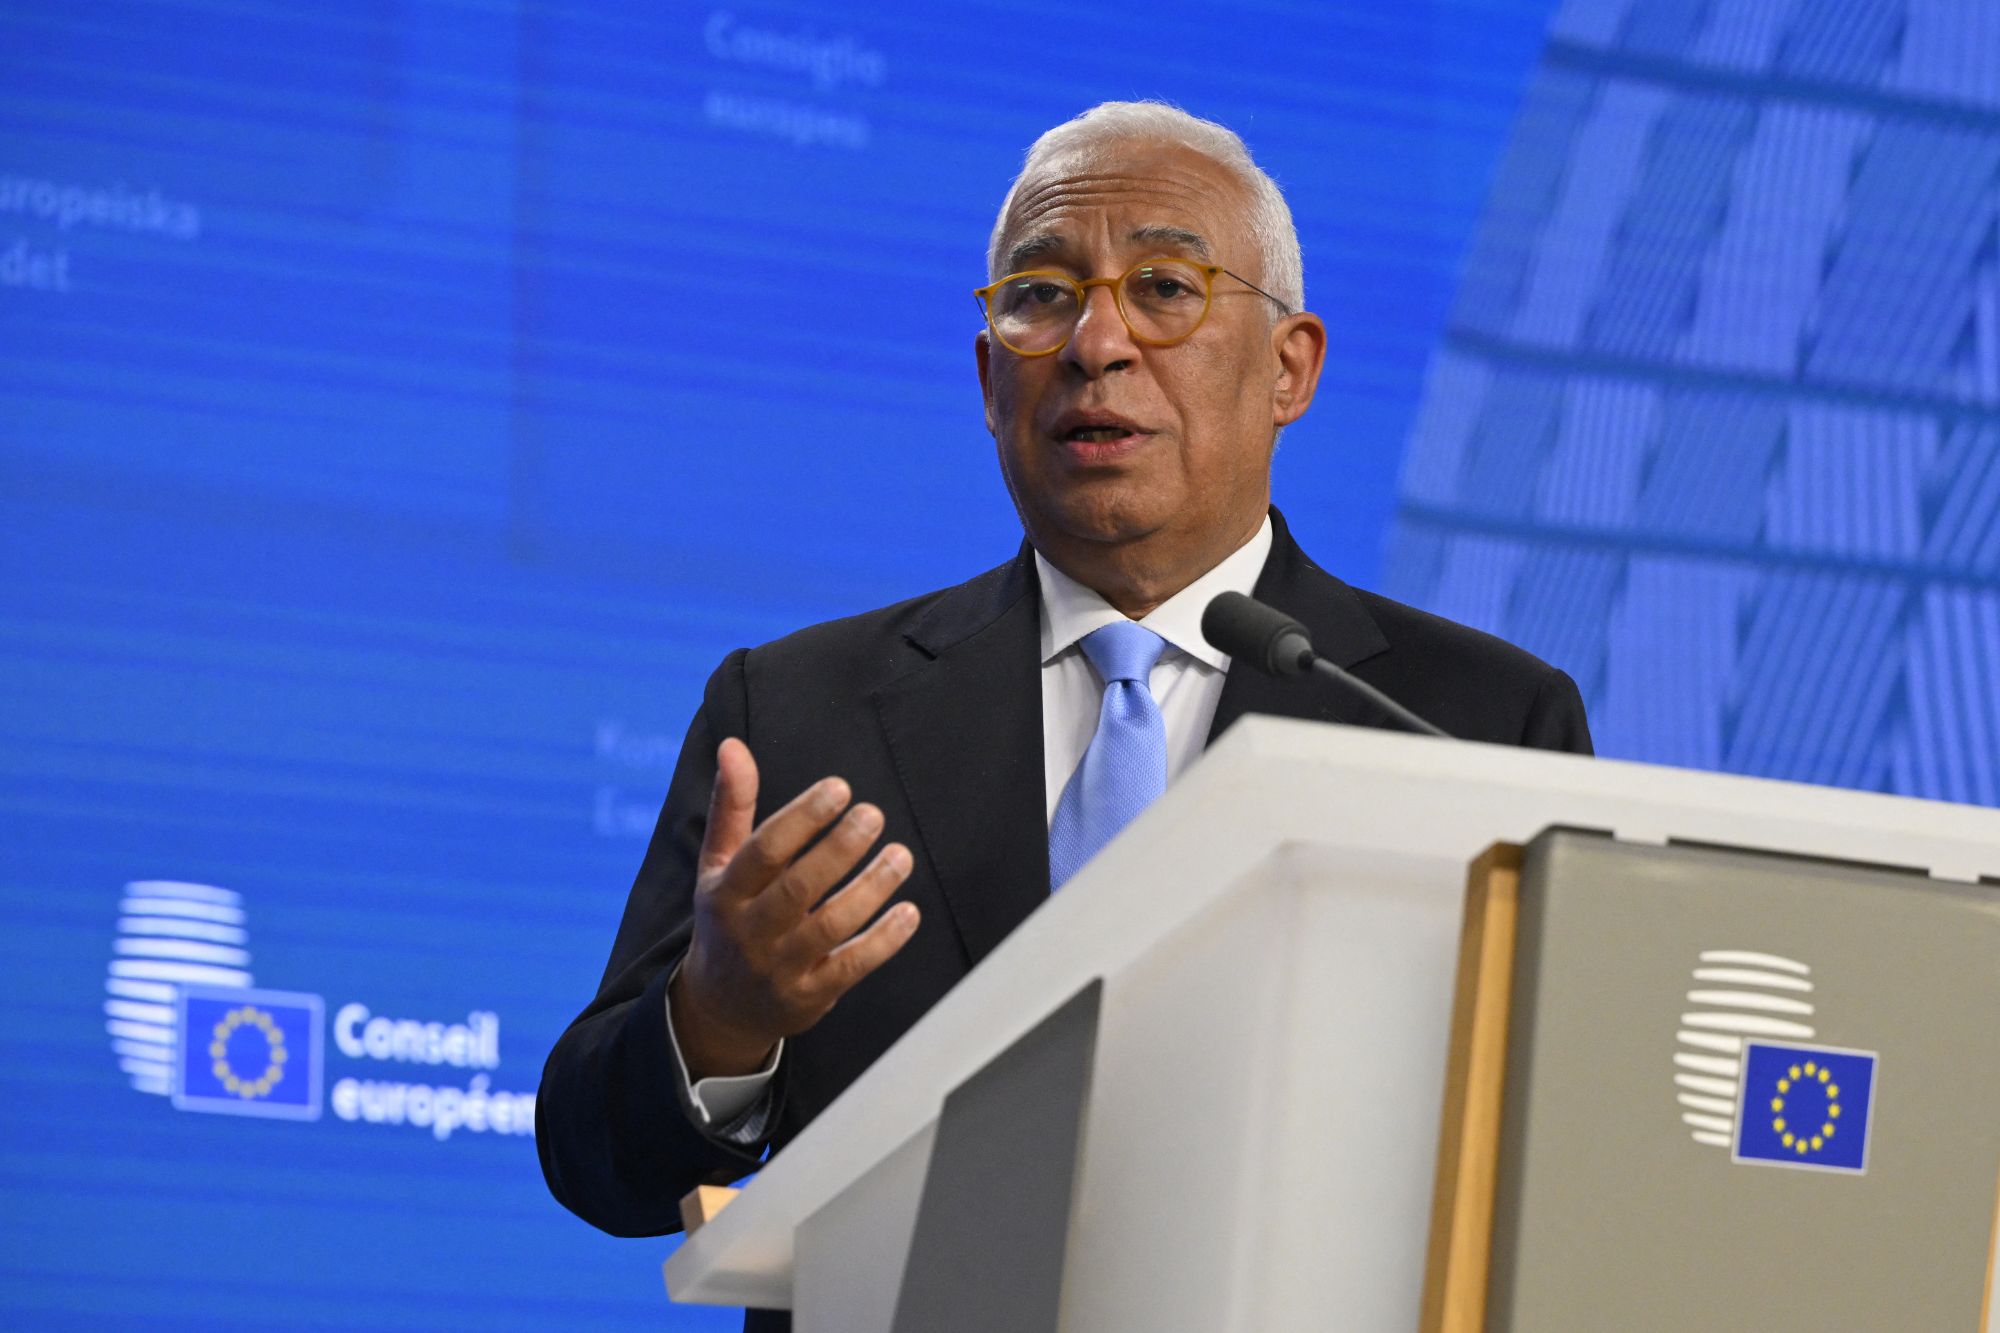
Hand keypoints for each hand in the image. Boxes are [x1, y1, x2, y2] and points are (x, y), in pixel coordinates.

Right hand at [669, 738, 919, 1079]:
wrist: (721, 1008)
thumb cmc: (728, 918)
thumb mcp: (718, 864)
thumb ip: (732, 805)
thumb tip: (733, 746)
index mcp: (725, 891)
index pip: (763, 851)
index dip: (802, 817)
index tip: (839, 789)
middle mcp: (749, 931)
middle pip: (798, 888)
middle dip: (840, 849)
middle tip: (874, 815)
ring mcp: (778, 968)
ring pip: (831, 926)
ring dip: (870, 889)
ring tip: (900, 856)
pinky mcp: (808, 996)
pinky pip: (851, 967)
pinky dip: (883, 941)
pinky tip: (909, 911)